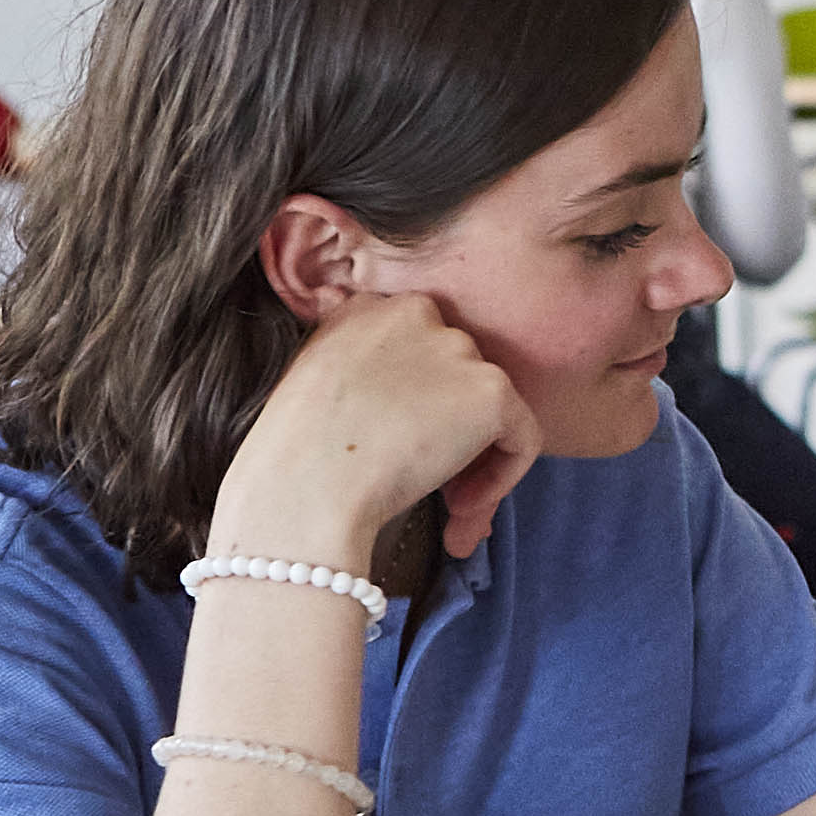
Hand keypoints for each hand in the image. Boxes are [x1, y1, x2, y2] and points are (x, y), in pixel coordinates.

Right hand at [218, 293, 539, 567]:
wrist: (304, 484)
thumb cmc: (294, 450)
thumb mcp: (308, 375)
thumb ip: (347, 349)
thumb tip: (358, 324)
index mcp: (368, 307)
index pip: (418, 347)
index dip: (415, 401)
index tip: (395, 442)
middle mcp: (417, 313)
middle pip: (457, 375)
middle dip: (448, 429)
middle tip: (424, 480)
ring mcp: (458, 349)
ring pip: (489, 408)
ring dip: (473, 459)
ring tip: (445, 507)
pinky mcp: (492, 391)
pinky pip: (522, 437)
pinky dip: (502, 477)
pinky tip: (460, 509)